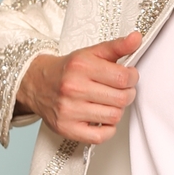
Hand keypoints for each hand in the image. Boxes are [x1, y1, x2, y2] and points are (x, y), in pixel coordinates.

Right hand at [15, 31, 141, 144]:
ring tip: (109, 103)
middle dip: (127, 94)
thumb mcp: (91, 53)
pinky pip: (101, 136)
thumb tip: (137, 38)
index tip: (129, 77)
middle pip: (121, 98)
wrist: (37, 84)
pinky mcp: (67, 128)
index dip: (133, 77)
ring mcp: (69, 110)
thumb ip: (117, 46)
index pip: (123, 77)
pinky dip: (108, 130)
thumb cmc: (67, 70)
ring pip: (114, 116)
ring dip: (117, 110)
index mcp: (81, 66)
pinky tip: (102, 118)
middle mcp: (73, 88)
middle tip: (121, 91)